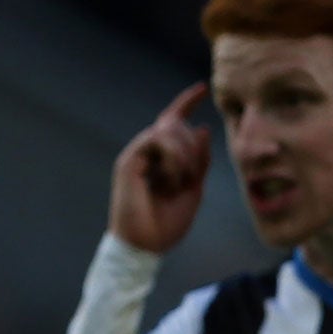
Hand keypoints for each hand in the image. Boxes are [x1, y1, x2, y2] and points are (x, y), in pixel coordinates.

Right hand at [108, 82, 211, 254]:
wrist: (145, 246)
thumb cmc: (166, 223)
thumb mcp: (194, 189)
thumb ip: (199, 161)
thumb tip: (203, 129)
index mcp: (160, 158)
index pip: (172, 122)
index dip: (186, 102)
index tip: (203, 88)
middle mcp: (146, 152)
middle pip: (173, 123)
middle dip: (192, 143)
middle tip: (193, 175)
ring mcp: (136, 155)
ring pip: (166, 129)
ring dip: (184, 153)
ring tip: (182, 180)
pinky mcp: (129, 161)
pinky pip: (156, 141)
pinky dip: (172, 158)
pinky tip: (172, 178)